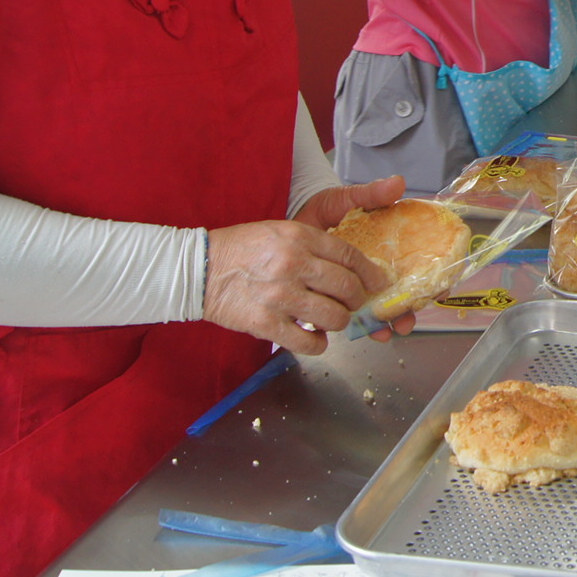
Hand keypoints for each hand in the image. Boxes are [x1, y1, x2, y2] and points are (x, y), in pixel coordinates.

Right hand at [204, 210, 390, 356]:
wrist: (199, 268)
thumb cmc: (242, 249)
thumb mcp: (280, 232)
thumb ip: (314, 246)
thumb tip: (350, 268)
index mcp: (299, 237)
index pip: (350, 255)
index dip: (370, 273)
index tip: (377, 283)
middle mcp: (293, 264)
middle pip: (347, 288)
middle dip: (356, 300)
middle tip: (351, 303)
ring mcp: (280, 296)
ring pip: (334, 318)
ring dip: (338, 322)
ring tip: (329, 320)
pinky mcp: (266, 324)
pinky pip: (309, 343)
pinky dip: (318, 344)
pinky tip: (312, 338)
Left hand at [293, 175, 417, 339]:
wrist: (294, 218)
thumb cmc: (326, 208)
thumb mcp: (348, 199)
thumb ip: (371, 195)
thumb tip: (398, 183)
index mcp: (390, 246)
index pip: (420, 265)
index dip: (432, 279)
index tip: (438, 289)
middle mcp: (380, 268)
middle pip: (404, 294)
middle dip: (407, 311)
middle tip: (405, 322)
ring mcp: (360, 283)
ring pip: (380, 309)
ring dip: (385, 323)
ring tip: (384, 333)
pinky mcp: (338, 293)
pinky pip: (353, 314)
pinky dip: (360, 325)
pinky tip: (361, 331)